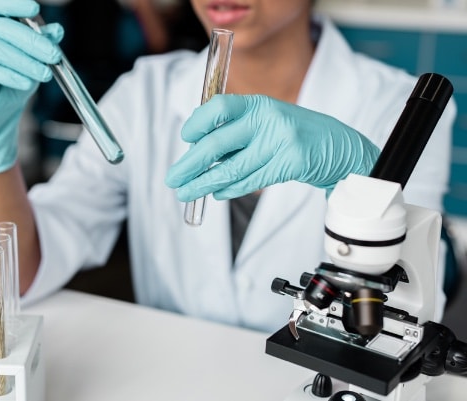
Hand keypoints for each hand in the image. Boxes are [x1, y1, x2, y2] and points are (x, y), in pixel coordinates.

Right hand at [0, 0, 63, 173]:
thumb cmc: (14, 83)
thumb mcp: (34, 63)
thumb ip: (43, 45)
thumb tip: (57, 30)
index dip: (13, 4)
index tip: (34, 7)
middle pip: (0, 27)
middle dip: (31, 40)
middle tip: (54, 55)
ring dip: (24, 61)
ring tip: (44, 74)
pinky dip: (9, 75)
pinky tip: (26, 83)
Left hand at [165, 95, 379, 200]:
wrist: (341, 148)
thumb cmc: (295, 135)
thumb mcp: (267, 122)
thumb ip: (236, 132)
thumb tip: (196, 150)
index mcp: (258, 104)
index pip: (219, 107)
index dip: (197, 123)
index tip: (185, 138)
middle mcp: (267, 119)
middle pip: (218, 143)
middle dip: (190, 164)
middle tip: (172, 178)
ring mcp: (281, 141)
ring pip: (231, 168)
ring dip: (204, 183)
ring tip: (185, 193)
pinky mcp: (291, 163)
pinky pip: (251, 180)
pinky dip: (229, 189)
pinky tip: (215, 194)